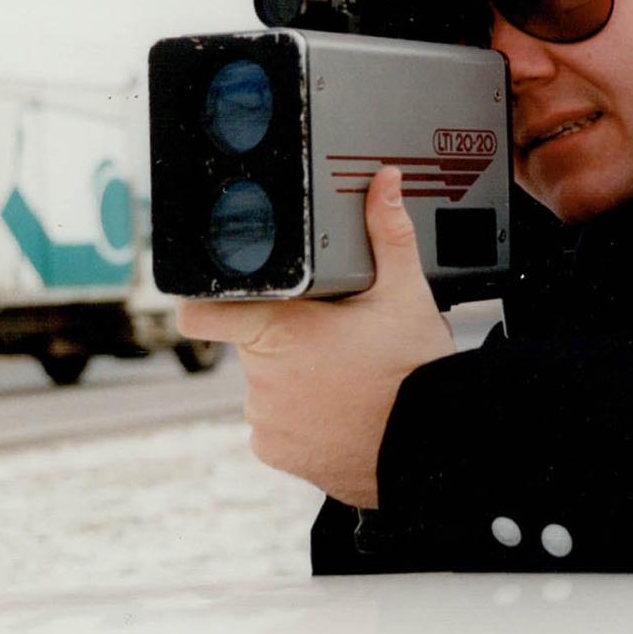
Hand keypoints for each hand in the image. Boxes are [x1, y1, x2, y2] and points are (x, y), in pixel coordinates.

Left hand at [177, 167, 453, 507]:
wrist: (431, 444)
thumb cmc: (415, 371)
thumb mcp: (406, 293)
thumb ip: (387, 232)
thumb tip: (384, 182)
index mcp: (280, 329)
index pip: (201, 313)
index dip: (208, 302)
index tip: (226, 299)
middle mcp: (261, 377)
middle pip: (250, 342)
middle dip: (283, 335)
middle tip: (333, 336)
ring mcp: (266, 419)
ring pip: (265, 383)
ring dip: (292, 377)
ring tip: (343, 375)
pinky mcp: (276, 451)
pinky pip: (275, 424)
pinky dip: (299, 416)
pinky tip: (338, 408)